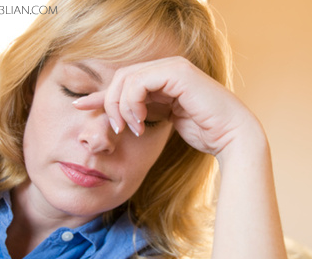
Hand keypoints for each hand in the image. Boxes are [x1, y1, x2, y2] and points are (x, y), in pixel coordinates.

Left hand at [74, 56, 258, 156]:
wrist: (231, 137)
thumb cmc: (203, 131)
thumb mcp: (162, 121)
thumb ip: (140, 111)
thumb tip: (114, 113)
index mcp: (163, 78)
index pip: (123, 81)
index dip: (100, 94)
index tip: (80, 105)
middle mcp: (166, 68)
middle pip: (120, 78)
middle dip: (109, 103)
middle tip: (115, 128)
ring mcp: (172, 68)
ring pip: (126, 78)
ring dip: (121, 107)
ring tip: (131, 128)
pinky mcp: (177, 73)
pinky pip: (140, 83)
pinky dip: (132, 103)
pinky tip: (140, 123)